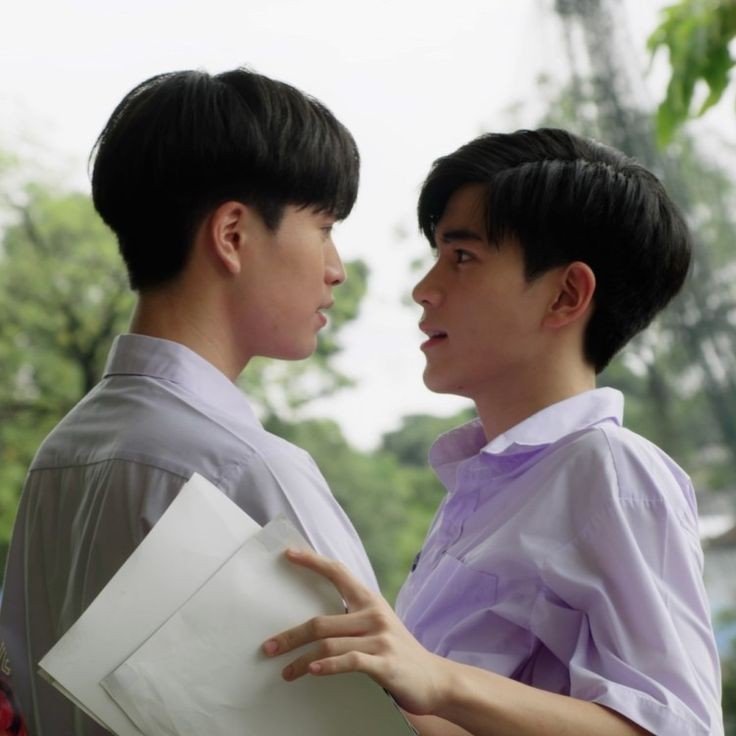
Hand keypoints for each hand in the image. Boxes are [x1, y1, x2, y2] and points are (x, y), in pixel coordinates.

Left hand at [262, 548, 449, 715]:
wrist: (436, 679)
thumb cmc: (399, 653)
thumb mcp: (378, 626)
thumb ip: (353, 618)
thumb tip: (313, 621)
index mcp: (370, 601)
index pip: (338, 572)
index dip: (312, 562)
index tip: (288, 554)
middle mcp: (374, 614)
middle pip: (321, 620)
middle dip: (291, 635)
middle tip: (269, 647)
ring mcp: (380, 638)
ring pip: (329, 644)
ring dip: (301, 659)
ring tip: (285, 672)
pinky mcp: (385, 663)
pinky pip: (350, 661)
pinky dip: (328, 666)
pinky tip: (312, 671)